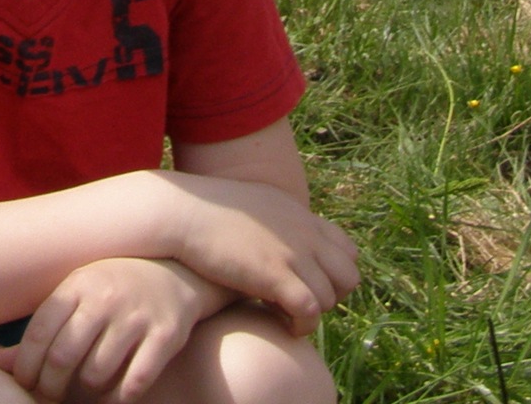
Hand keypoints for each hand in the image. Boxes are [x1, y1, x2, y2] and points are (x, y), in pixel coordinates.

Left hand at [0, 258, 215, 402]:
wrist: (175, 270)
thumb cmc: (112, 287)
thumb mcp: (75, 295)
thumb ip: (41, 330)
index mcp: (78, 284)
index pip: (39, 332)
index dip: (25, 366)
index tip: (24, 382)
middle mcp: (106, 298)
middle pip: (64, 357)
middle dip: (50, 387)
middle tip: (49, 396)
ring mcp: (137, 317)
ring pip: (97, 374)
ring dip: (84, 394)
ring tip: (81, 393)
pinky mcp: (165, 337)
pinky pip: (133, 384)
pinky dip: (116, 399)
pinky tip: (110, 396)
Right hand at [162, 176, 359, 331]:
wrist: (181, 212)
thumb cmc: (205, 213)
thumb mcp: (252, 205)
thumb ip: (273, 220)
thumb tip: (276, 241)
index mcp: (299, 215)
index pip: (346, 249)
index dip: (332, 274)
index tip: (306, 284)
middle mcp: (304, 232)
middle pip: (348, 276)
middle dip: (330, 296)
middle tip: (299, 302)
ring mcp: (292, 252)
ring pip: (331, 298)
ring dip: (312, 313)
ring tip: (284, 314)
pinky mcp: (275, 275)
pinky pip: (311, 311)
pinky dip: (302, 325)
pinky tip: (280, 324)